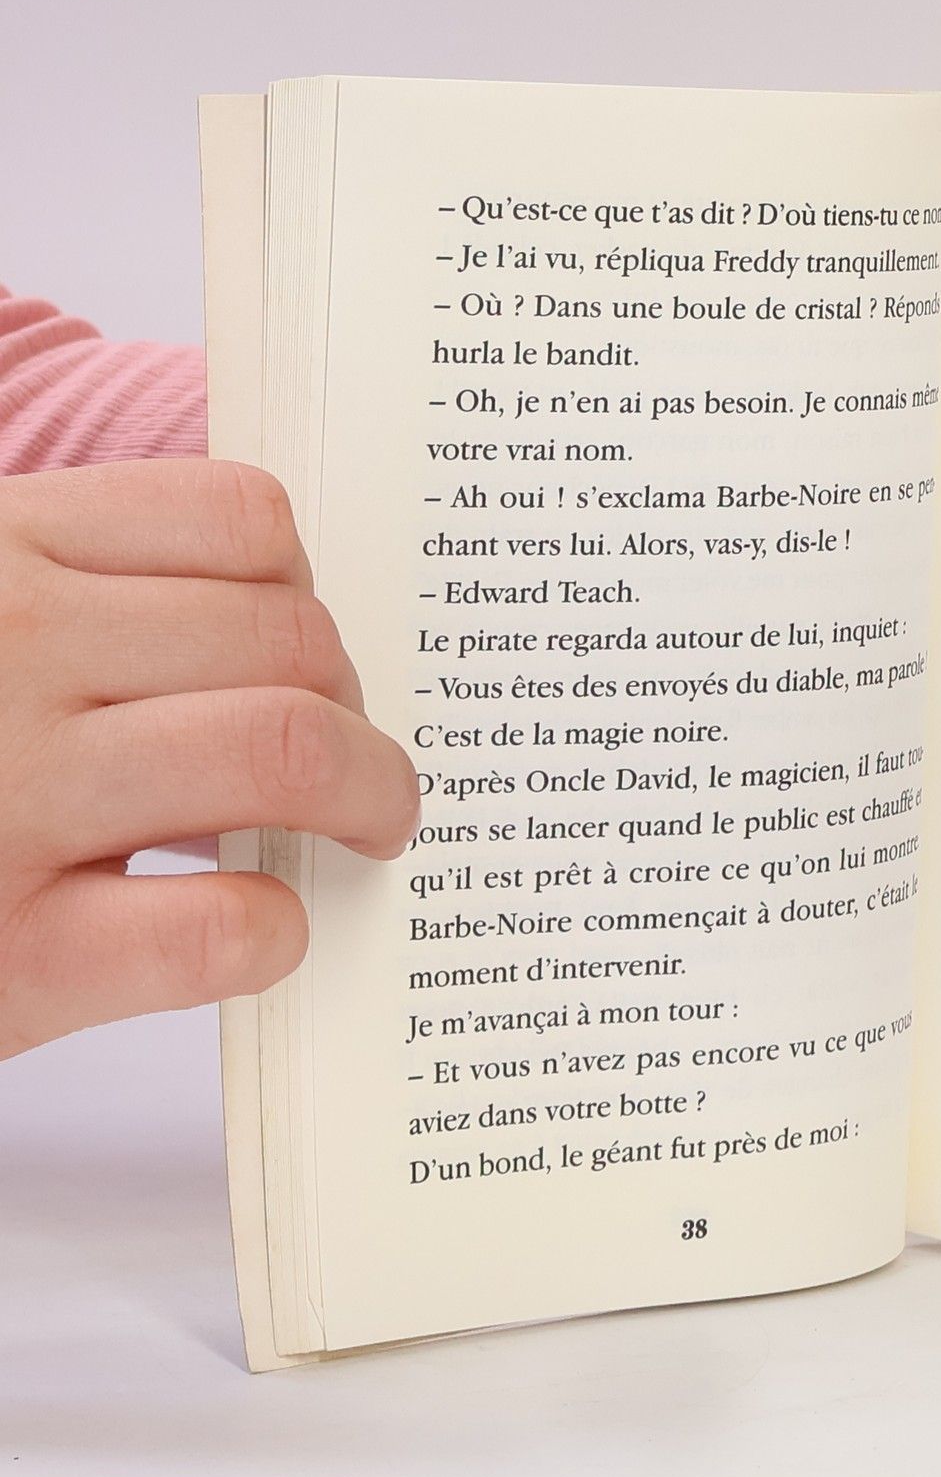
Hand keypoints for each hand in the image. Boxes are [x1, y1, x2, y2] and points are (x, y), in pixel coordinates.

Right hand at [0, 460, 418, 1058]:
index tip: (306, 651)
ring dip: (368, 795)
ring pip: (281, 749)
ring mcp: (4, 801)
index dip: (308, 591)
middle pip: (287, 639)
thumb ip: (62, 591)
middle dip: (358, 703)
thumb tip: (269, 624)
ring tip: (368, 829)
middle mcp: (1, 652)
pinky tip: (256, 931)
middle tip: (359, 758)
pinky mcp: (8, 958)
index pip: (236, 518)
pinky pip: (219, 925)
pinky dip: (275, 929)